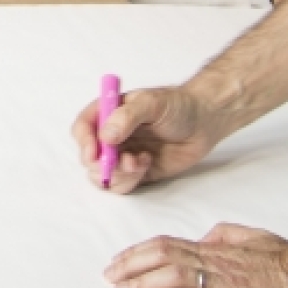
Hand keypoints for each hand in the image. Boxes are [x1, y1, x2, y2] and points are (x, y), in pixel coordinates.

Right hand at [72, 85, 222, 193]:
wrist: (204, 123)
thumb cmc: (178, 105)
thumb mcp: (151, 102)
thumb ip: (127, 117)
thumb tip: (105, 137)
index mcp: (108, 114)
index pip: (83, 128)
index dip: (84, 141)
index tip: (95, 153)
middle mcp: (110, 136)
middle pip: (89, 157)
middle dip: (102, 165)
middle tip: (124, 162)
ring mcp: (122, 155)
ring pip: (102, 176)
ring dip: (117, 175)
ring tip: (139, 163)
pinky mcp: (136, 172)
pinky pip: (121, 185)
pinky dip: (129, 181)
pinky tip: (146, 164)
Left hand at [106, 224, 287, 287]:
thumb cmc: (284, 261)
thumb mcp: (249, 237)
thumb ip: (221, 235)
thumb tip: (201, 239)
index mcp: (214, 249)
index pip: (165, 246)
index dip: (137, 254)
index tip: (118, 262)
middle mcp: (213, 264)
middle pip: (163, 260)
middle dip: (132, 268)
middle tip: (111, 278)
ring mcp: (221, 284)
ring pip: (174, 278)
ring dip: (144, 285)